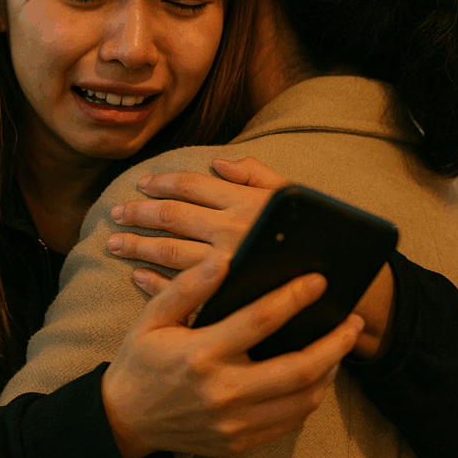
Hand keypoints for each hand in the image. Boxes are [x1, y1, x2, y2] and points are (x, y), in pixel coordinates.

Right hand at [102, 256, 363, 457]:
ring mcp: (235, 423)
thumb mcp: (153, 317)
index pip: (260, 321)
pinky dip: (311, 397)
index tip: (318, 280)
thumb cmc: (141, 360)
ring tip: (340, 346)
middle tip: (354, 321)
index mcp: (201, 354)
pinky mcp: (240, 442)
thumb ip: (188, 287)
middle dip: (335, 343)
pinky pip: (290, 422)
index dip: (294, 298)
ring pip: (302, 400)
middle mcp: (223, 392)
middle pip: (298, 369)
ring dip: (330, 371)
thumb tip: (223, 260)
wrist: (126, 419)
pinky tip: (316, 376)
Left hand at [108, 157, 396, 361]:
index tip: (140, 185)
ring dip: (137, 245)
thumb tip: (218, 161)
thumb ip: (254, 173)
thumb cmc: (317, 234)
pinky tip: (137, 276)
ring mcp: (224, 265)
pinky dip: (154, 282)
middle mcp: (230, 229)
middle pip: (171, 216)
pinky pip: (180, 288)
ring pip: (168, 251)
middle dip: (138, 213)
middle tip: (116, 214)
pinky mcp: (224, 296)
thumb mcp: (290, 195)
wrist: (343, 288)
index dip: (161, 183)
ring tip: (114, 243)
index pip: (190, 185)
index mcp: (243, 200)